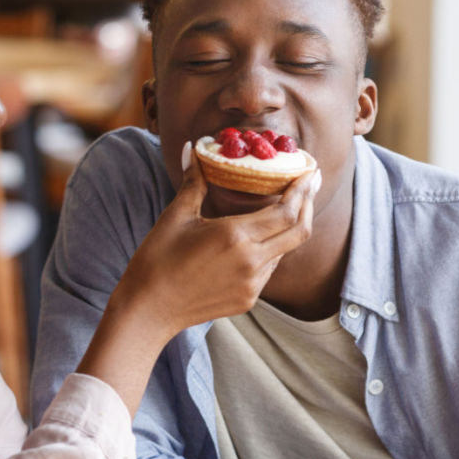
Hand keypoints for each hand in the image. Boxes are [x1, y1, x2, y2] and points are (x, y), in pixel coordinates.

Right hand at [112, 142, 321, 337]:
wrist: (148, 310)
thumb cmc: (157, 259)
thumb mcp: (176, 216)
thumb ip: (194, 181)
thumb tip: (191, 148)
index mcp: (236, 236)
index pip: (286, 211)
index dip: (302, 190)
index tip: (309, 172)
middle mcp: (252, 262)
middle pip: (299, 231)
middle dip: (308, 205)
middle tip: (310, 183)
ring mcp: (253, 285)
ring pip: (285, 251)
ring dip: (288, 228)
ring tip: (284, 207)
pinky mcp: (248, 300)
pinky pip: (270, 270)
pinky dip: (271, 250)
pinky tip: (258, 239)